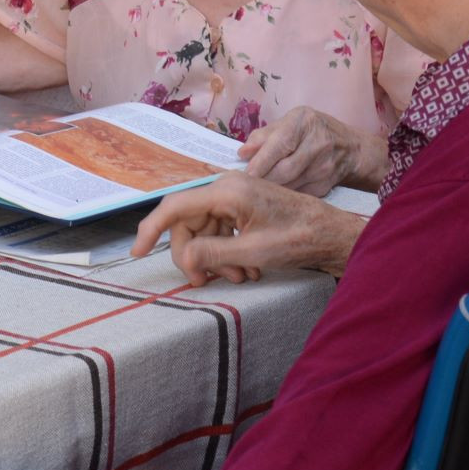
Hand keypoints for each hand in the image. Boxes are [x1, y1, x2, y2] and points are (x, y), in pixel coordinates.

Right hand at [129, 173, 365, 286]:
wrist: (332, 234)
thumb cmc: (299, 239)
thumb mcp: (253, 252)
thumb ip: (212, 254)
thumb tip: (183, 259)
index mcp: (226, 191)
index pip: (174, 207)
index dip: (151, 230)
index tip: (136, 253)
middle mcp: (226, 188)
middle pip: (187, 223)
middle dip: (193, 255)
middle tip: (204, 281)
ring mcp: (234, 196)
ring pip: (203, 231)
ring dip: (213, 258)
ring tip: (238, 277)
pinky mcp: (242, 206)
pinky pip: (219, 230)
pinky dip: (225, 253)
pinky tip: (244, 270)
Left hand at [240, 107, 385, 194]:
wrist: (350, 148)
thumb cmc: (311, 131)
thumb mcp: (289, 123)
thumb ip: (263, 136)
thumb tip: (242, 153)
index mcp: (304, 123)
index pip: (280, 144)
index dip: (261, 162)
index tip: (244, 174)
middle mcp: (317, 143)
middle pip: (285, 169)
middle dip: (262, 180)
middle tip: (244, 185)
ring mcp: (324, 167)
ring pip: (290, 185)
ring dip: (270, 189)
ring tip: (254, 189)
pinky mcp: (325, 185)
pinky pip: (298, 194)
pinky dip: (283, 195)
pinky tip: (274, 194)